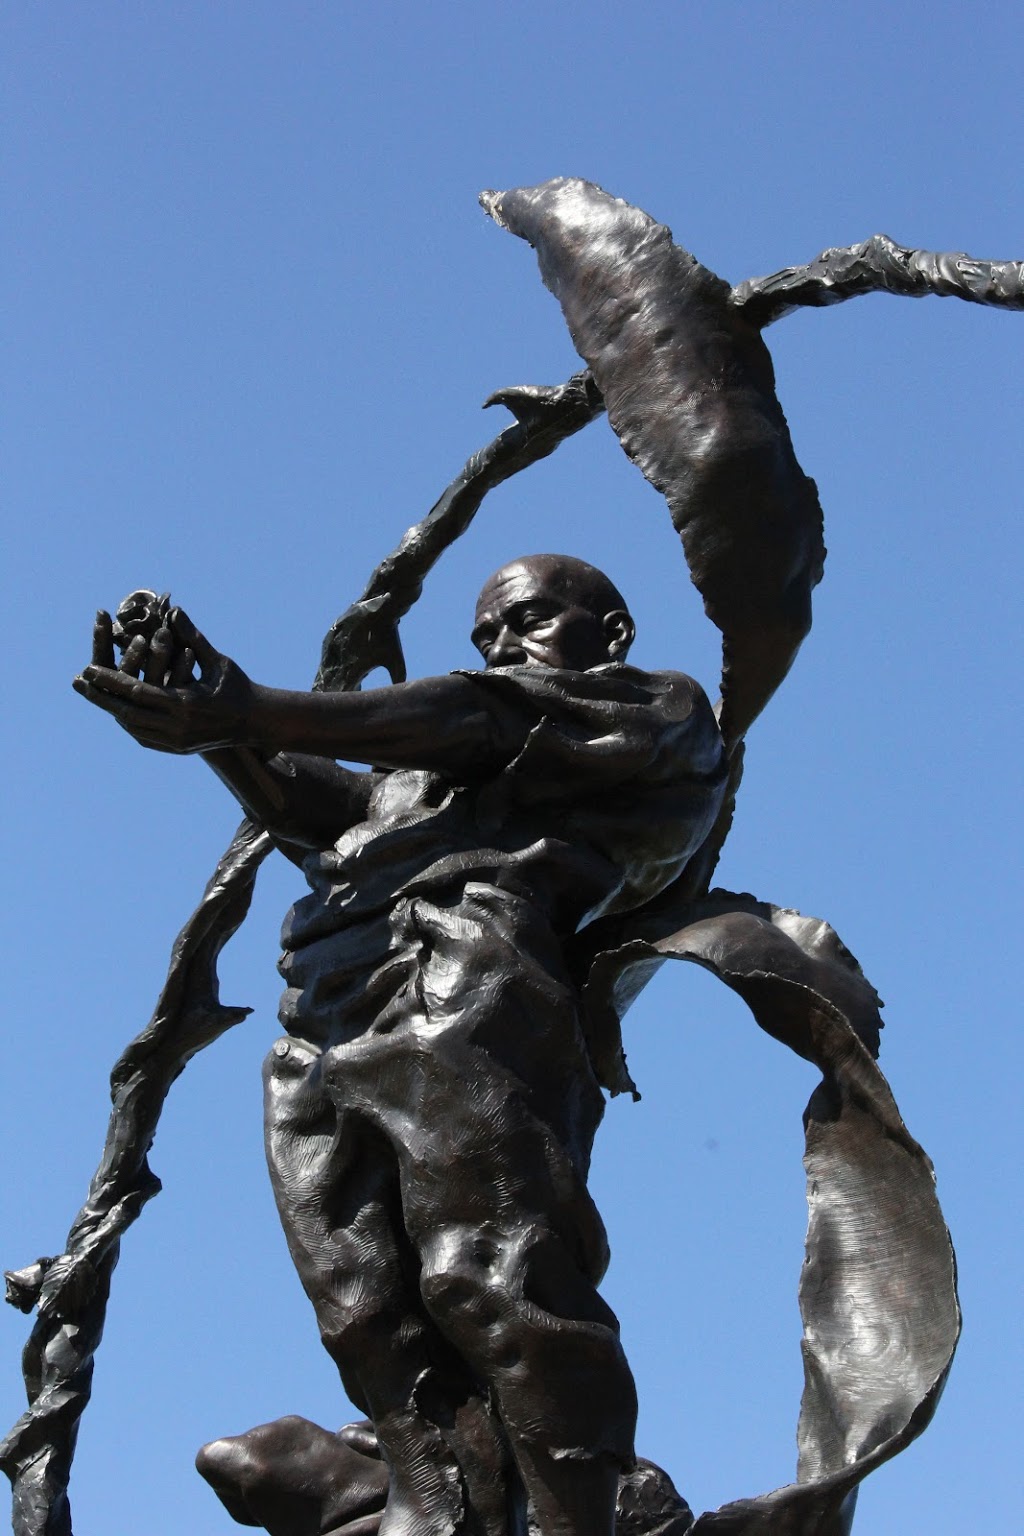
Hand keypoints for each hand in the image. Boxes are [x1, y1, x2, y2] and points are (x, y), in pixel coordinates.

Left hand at [74, 608, 255, 753]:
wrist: (256, 721)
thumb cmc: (237, 686)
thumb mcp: (216, 660)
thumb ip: (192, 637)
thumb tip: (174, 610)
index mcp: (186, 703)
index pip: (137, 691)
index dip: (110, 680)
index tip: (88, 668)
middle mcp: (178, 726)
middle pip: (127, 713)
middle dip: (101, 697)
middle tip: (79, 683)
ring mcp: (177, 741)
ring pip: (133, 728)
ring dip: (112, 710)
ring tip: (95, 696)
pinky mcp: (178, 749)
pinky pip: (145, 738)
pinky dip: (129, 724)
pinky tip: (120, 712)